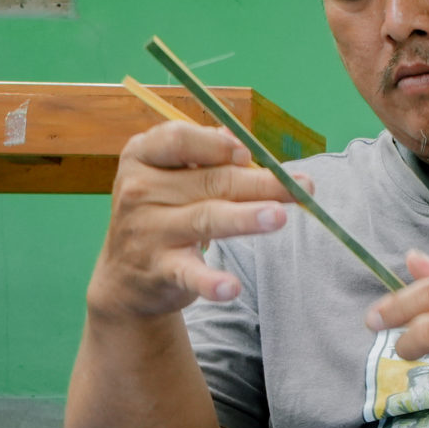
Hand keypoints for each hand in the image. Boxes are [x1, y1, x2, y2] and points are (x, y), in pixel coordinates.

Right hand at [87, 122, 299, 321]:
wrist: (127, 273)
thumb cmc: (164, 210)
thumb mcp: (174, 176)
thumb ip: (206, 155)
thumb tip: (239, 140)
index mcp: (143, 157)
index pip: (178, 140)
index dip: (217, 145)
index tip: (248, 154)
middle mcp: (139, 190)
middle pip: (210, 181)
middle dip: (260, 183)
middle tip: (301, 188)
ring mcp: (148, 230)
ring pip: (206, 219)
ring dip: (244, 218)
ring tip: (279, 217)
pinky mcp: (159, 268)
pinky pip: (189, 273)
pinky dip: (210, 282)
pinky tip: (231, 287)